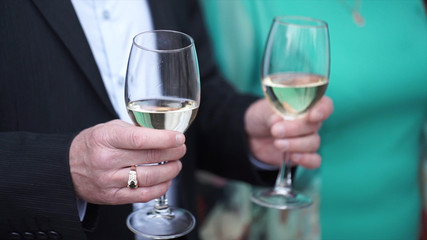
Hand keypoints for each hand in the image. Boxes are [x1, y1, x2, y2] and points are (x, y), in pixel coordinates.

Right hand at [69, 120, 185, 204]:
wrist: (67, 166)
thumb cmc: (93, 144)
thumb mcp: (109, 128)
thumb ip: (134, 130)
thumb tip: (164, 133)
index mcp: (105, 138)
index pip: (140, 138)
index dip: (164, 138)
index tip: (179, 137)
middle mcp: (106, 160)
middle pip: (149, 157)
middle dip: (173, 152)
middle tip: (181, 149)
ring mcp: (108, 180)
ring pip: (149, 178)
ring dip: (170, 171)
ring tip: (176, 164)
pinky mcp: (112, 197)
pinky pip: (142, 195)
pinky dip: (160, 188)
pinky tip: (166, 180)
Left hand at [244, 96, 332, 168]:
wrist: (254, 135)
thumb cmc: (263, 116)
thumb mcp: (265, 110)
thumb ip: (273, 113)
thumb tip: (278, 119)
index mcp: (306, 105)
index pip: (324, 106)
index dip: (322, 110)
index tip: (312, 116)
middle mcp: (310, 122)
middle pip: (315, 126)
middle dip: (295, 129)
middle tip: (276, 131)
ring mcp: (308, 139)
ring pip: (313, 143)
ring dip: (295, 144)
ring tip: (277, 143)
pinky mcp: (303, 155)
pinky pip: (314, 160)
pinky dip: (306, 160)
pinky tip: (292, 156)